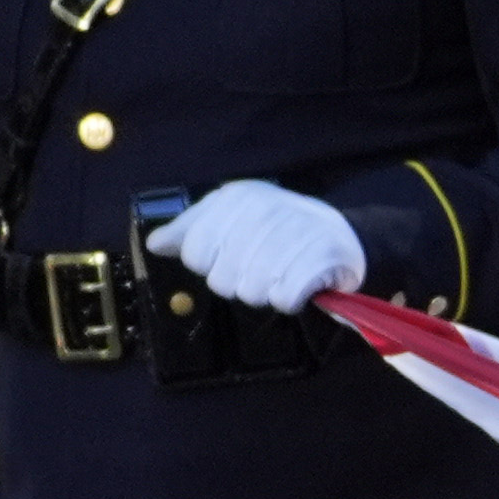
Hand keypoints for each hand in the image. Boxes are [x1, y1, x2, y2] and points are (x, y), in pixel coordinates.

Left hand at [154, 179, 365, 312]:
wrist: (342, 235)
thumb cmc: (278, 230)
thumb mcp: (232, 220)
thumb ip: (191, 230)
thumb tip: (156, 245)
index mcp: (238, 198)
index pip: (194, 251)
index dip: (208, 264)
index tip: (228, 256)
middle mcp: (264, 210)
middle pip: (221, 279)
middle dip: (238, 281)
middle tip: (259, 269)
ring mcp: (294, 233)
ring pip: (250, 291)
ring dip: (264, 293)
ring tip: (279, 276)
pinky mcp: (321, 258)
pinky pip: (284, 298)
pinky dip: (289, 300)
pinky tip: (297, 286)